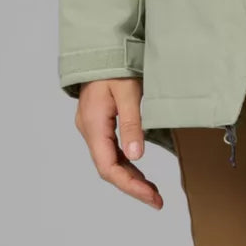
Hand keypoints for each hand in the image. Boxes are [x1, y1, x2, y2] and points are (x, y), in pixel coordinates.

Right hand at [75, 77, 163, 208]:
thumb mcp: (128, 92)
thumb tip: (136, 157)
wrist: (101, 45)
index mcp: (93, 125)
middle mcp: (89, 129)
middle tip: (156, 200)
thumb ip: (131, 124)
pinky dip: (125, 161)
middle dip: (132, 186)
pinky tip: (137, 167)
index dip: (130, 185)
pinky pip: (110, 149)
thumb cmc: (114, 64)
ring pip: (109, 160)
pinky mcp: (98, 121)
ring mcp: (92, 126)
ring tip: (151, 190)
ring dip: (129, 176)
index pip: (108, 167)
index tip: (152, 197)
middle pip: (108, 168)